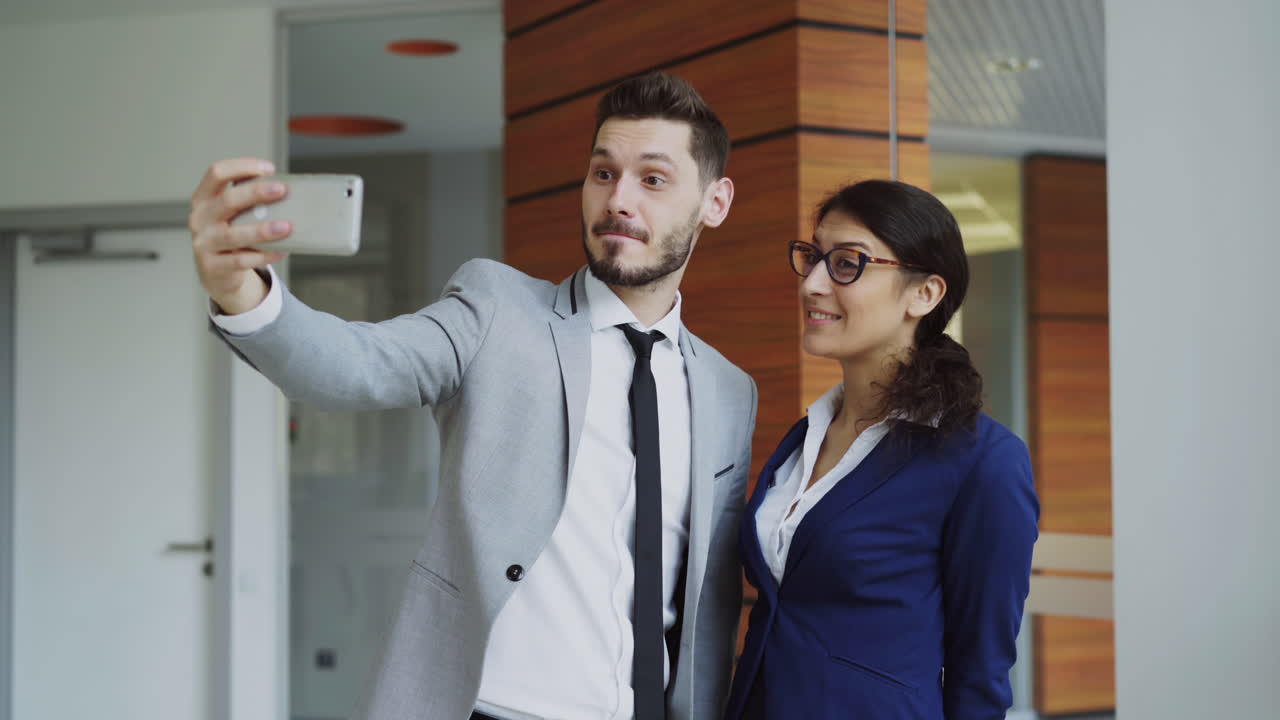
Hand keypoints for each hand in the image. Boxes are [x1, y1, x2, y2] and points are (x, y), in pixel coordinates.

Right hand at [189, 157, 291, 314]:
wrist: (216, 272)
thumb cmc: (229, 234)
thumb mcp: (231, 213)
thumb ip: (248, 200)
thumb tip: (285, 188)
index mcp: (203, 198)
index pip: (216, 173)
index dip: (242, 167)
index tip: (269, 168)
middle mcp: (199, 218)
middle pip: (227, 200)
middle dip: (256, 193)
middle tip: (282, 190)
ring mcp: (203, 243)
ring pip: (234, 235)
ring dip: (263, 230)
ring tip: (287, 226)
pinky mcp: (212, 266)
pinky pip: (242, 260)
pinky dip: (264, 255)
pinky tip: (281, 251)